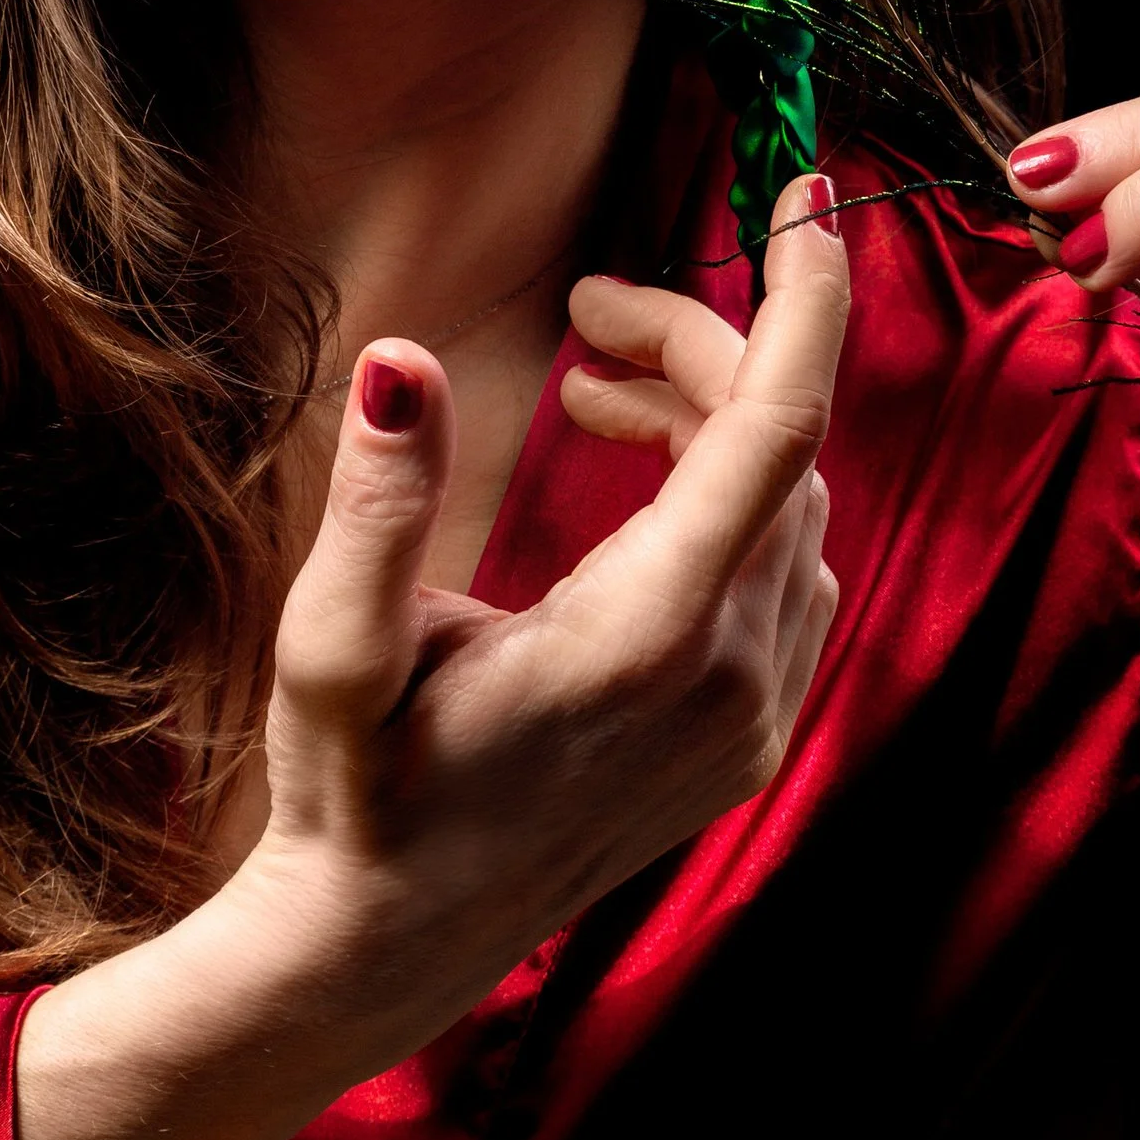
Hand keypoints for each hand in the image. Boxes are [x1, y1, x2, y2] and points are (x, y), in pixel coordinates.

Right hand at [236, 173, 847, 1053]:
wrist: (388, 944)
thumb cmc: (353, 788)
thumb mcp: (333, 643)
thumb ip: (376, 500)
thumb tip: (395, 359)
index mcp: (647, 637)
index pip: (779, 427)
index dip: (806, 297)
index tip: (804, 195)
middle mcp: (731, 676)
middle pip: (781, 448)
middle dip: (700, 348)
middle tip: (584, 316)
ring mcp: (754, 716)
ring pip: (794, 507)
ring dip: (713, 422)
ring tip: (593, 396)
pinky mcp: (749, 739)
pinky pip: (790, 573)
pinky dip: (734, 498)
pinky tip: (639, 486)